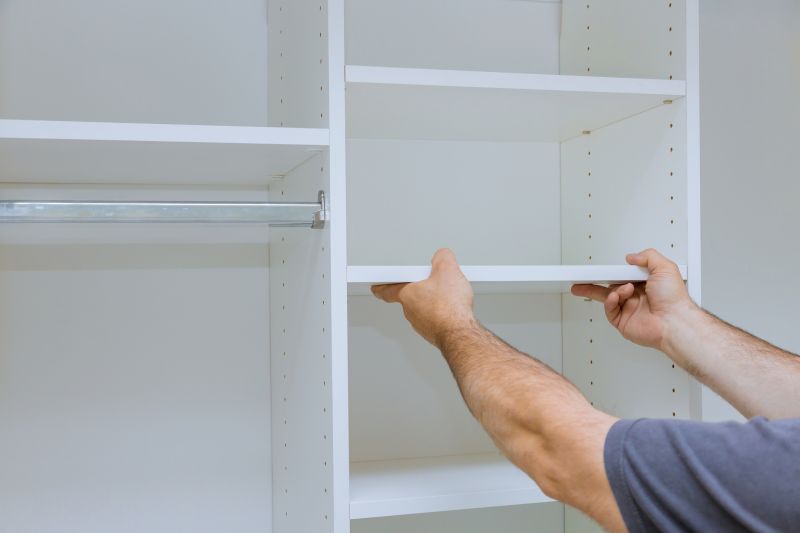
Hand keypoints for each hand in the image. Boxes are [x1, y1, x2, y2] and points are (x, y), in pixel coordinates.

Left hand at [371, 249, 475, 347]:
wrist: (460, 332)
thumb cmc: (449, 308)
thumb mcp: (448, 270)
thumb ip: (442, 258)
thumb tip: (443, 256)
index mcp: (407, 295)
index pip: (388, 290)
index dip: (382, 287)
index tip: (377, 287)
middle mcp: (411, 312)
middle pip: (410, 298)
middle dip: (419, 290)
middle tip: (429, 282)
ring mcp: (422, 325)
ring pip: (423, 309)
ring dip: (432, 303)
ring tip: (448, 295)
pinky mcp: (435, 332)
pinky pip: (436, 319)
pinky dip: (443, 314)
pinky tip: (454, 309)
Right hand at [571, 249, 696, 350]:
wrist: (674, 322)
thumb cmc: (674, 299)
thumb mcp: (665, 267)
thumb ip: (648, 256)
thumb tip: (632, 257)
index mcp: (645, 283)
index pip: (622, 274)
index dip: (611, 271)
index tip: (600, 267)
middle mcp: (636, 296)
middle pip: (609, 286)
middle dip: (594, 282)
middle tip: (582, 278)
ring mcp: (629, 309)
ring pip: (607, 297)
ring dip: (608, 291)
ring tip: (617, 290)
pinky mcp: (622, 321)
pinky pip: (609, 310)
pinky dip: (610, 301)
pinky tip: (616, 297)